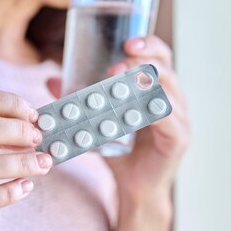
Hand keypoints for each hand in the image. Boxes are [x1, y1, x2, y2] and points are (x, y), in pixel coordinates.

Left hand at [47, 35, 189, 206]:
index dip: (148, 45)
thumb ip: (80, 100)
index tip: (126, 42)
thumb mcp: (97, 120)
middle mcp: (172, 99)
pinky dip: (152, 109)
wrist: (133, 188)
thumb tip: (51, 80)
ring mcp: (179, 118)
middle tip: (116, 65)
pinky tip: (136, 107)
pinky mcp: (178, 138)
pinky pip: (169, 118)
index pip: (160, 57)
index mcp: (157, 89)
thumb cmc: (119, 152)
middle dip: (142, 60)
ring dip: (143, 82)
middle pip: (166, 68)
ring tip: (118, 80)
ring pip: (167, 90)